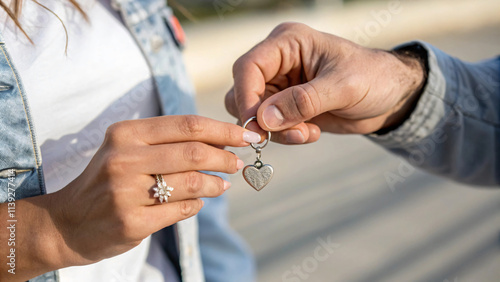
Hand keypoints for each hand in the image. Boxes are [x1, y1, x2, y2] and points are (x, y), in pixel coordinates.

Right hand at [3, 115, 260, 280]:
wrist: (67, 222)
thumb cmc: (108, 180)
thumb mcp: (128, 149)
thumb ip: (168, 142)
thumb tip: (221, 141)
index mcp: (126, 134)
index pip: (187, 125)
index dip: (223, 130)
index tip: (246, 135)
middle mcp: (124, 159)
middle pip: (193, 153)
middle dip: (225, 158)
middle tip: (239, 163)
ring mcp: (126, 192)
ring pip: (191, 183)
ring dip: (215, 185)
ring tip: (222, 185)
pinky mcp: (132, 222)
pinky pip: (181, 210)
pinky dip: (197, 205)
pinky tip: (198, 202)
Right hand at [225, 22, 424, 143]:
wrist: (390, 97)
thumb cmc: (373, 78)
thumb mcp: (342, 87)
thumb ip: (303, 101)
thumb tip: (264, 119)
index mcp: (288, 43)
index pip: (249, 67)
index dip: (246, 96)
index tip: (256, 125)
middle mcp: (278, 63)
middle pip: (244, 92)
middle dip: (262, 119)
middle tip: (291, 133)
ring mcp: (281, 86)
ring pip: (254, 114)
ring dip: (276, 131)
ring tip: (307, 133)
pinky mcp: (286, 106)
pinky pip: (270, 126)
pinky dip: (285, 135)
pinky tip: (312, 132)